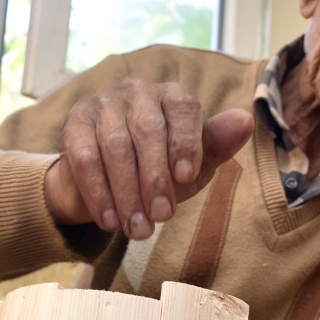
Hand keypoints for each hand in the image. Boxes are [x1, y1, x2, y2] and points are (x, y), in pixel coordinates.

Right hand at [43, 79, 253, 239]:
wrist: (107, 183)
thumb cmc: (159, 170)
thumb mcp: (191, 166)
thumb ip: (216, 146)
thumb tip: (244, 120)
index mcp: (172, 96)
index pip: (183, 109)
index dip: (185, 143)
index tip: (186, 177)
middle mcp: (137, 91)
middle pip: (147, 130)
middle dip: (155, 178)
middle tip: (160, 216)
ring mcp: (104, 104)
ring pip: (116, 146)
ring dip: (126, 193)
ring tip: (137, 229)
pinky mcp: (75, 122)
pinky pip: (85, 157)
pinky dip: (98, 192)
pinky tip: (109, 220)